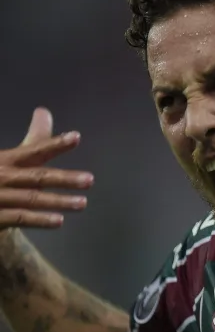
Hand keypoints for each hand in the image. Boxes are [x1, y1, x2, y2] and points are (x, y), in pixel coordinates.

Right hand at [0, 108, 92, 229]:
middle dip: (64, 178)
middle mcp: (3, 176)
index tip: (76, 137)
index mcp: (7, 159)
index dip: (55, 144)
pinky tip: (59, 220)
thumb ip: (34, 141)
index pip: (35, 150)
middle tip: (89, 180)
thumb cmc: (1, 177)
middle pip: (37, 177)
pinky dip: (40, 219)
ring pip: (32, 199)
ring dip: (58, 201)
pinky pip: (20, 218)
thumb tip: (44, 111)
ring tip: (82, 203)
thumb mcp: (14, 157)